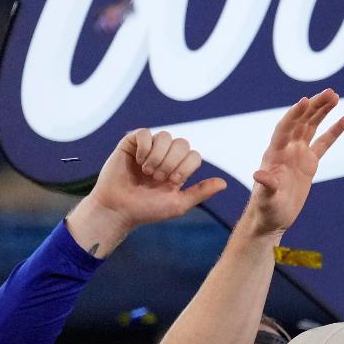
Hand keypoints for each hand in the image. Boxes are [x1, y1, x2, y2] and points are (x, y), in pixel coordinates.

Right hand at [68, 130, 229, 255]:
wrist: (118, 210)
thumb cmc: (147, 210)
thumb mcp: (178, 204)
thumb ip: (200, 192)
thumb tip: (225, 183)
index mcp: (178, 168)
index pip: (194, 154)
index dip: (186, 166)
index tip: (172, 182)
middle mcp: (165, 155)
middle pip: (182, 143)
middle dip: (172, 162)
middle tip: (158, 177)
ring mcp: (148, 148)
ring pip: (165, 136)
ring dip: (158, 155)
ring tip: (148, 171)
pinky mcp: (131, 144)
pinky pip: (144, 133)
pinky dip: (144, 147)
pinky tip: (138, 161)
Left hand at [242, 91, 343, 237]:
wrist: (271, 218)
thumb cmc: (265, 210)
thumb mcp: (266, 199)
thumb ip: (265, 186)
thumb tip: (258, 174)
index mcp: (274, 154)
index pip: (285, 128)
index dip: (294, 114)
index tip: (305, 101)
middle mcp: (286, 149)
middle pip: (301, 121)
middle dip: (314, 106)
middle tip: (330, 92)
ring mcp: (298, 154)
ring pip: (311, 127)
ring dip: (322, 111)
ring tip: (336, 96)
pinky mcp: (309, 163)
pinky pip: (323, 143)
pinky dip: (333, 132)